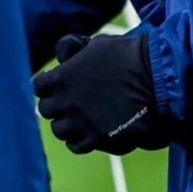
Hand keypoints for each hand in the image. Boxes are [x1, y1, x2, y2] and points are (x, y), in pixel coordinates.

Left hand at [32, 34, 166, 153]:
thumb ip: (75, 53)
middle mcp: (65, 103)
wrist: (154, 79)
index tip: (52, 84)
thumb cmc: (127, 56)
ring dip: (66, 124)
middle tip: (67, 102)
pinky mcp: (96, 140)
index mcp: (61, 78)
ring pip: (59, 130)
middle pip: (46, 110)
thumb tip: (65, 56)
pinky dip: (78, 140)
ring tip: (77, 119)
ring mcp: (80, 124)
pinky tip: (86, 133)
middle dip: (55, 104)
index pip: (37, 86)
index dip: (45, 84)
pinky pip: (76, 146)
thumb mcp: (96, 46)